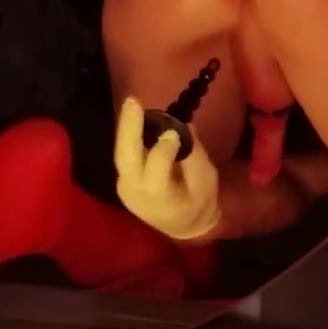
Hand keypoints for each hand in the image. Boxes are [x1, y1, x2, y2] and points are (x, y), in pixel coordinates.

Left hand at [114, 98, 220, 240]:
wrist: (183, 227)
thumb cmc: (199, 204)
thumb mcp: (206, 183)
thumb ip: (196, 158)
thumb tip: (186, 128)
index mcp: (159, 199)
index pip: (156, 170)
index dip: (164, 149)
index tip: (174, 131)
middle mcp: (135, 193)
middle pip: (126, 158)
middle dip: (128, 128)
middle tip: (133, 101)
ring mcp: (124, 188)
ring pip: (121, 154)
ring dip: (126, 128)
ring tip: (132, 105)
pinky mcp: (123, 181)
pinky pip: (124, 156)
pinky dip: (129, 137)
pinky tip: (136, 119)